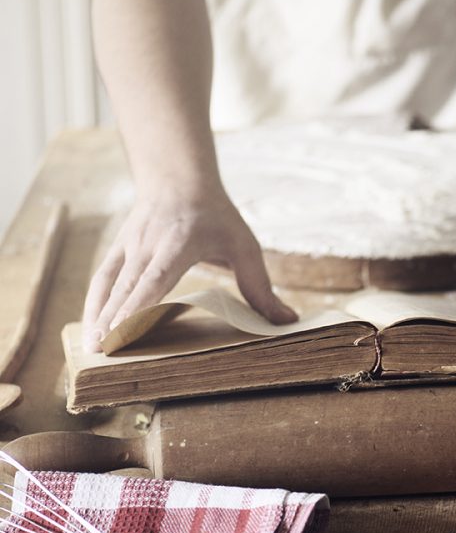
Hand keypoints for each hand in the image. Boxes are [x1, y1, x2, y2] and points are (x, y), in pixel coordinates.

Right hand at [82, 189, 296, 352]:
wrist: (178, 178)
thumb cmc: (215, 215)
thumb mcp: (244, 245)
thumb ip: (261, 286)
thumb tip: (287, 319)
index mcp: (179, 244)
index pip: (155, 278)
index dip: (138, 305)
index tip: (121, 330)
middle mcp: (149, 245)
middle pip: (128, 286)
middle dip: (113, 319)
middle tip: (103, 353)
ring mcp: (130, 245)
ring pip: (109, 283)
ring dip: (98, 314)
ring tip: (91, 347)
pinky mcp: (119, 248)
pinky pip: (103, 277)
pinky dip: (95, 302)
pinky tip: (91, 326)